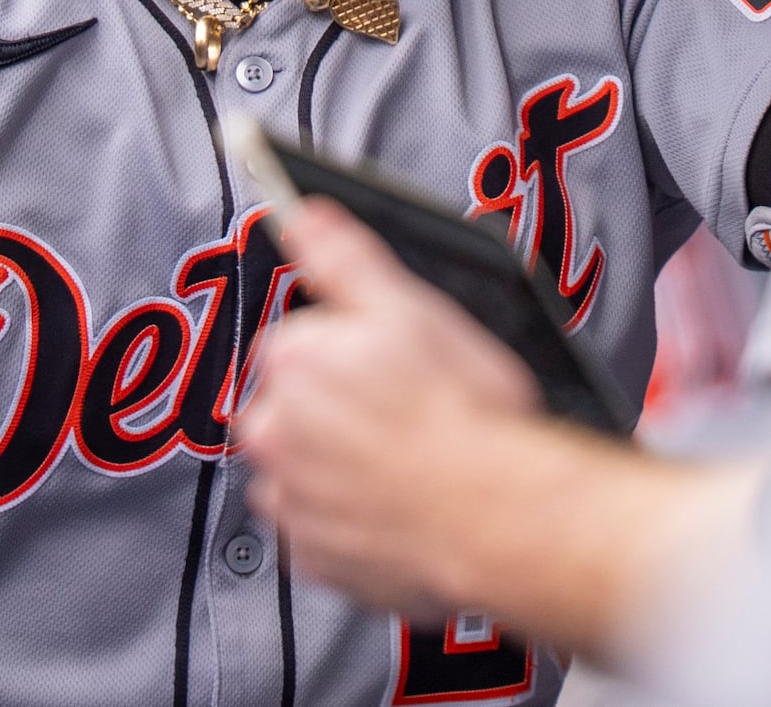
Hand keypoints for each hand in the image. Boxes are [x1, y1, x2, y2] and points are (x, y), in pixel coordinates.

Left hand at [237, 200, 540, 620]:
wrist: (499, 518)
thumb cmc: (467, 413)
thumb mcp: (413, 308)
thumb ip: (344, 257)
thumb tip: (304, 214)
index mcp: (291, 359)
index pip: (301, 338)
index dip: (353, 349)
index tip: (392, 366)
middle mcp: (271, 430)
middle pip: (293, 402)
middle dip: (338, 406)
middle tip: (406, 413)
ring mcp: (288, 498)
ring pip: (304, 464)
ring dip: (339, 463)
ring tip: (405, 462)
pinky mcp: (310, 555)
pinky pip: (317, 526)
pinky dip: (346, 517)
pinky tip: (394, 504)